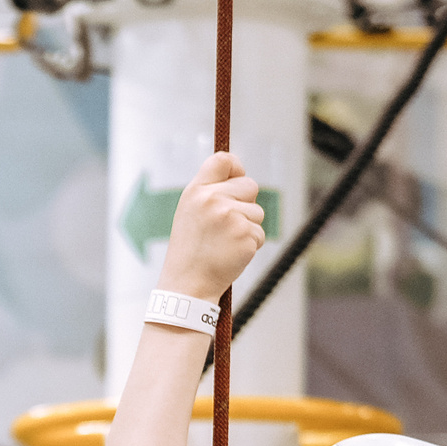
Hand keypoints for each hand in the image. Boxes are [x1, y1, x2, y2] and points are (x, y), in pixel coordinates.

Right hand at [156, 151, 268, 300]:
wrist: (187, 285)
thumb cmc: (190, 249)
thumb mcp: (190, 213)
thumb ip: (210, 191)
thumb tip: (240, 174)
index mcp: (196, 191)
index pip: (222, 160)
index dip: (236, 167)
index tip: (236, 178)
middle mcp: (212, 200)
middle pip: (250, 185)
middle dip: (245, 204)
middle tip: (225, 225)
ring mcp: (230, 217)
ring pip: (257, 212)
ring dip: (248, 228)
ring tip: (225, 243)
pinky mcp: (245, 235)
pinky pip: (259, 234)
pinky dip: (250, 246)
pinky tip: (231, 254)